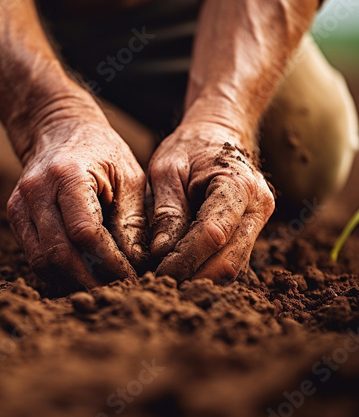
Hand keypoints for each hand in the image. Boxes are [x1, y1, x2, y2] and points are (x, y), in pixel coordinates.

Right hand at [7, 100, 146, 290]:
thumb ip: (131, 219)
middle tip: (118, 290)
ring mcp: (20, 203)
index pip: (85, 233)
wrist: (59, 129)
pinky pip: (33, 255)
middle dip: (91, 280)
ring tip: (101, 286)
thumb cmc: (102, 150)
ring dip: (72, 281)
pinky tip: (80, 274)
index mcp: (68, 175)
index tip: (131, 276)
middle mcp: (37, 191)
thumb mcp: (128, 175)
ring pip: (41, 260)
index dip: (109, 262)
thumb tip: (136, 263)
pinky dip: (57, 271)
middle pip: (59, 253)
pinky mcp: (15, 214)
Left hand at [148, 121, 274, 283]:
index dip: (185, 259)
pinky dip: (207, 269)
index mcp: (238, 185)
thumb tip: (161, 253)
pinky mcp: (251, 230)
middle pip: (229, 259)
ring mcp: (259, 220)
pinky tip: (183, 270)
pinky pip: (232, 259)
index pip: (213, 234)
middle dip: (193, 277)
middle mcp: (258, 206)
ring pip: (233, 265)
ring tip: (168, 279)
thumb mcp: (167, 169)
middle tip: (159, 283)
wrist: (218, 133)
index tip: (157, 273)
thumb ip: (166, 210)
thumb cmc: (189, 146)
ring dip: (201, 278)